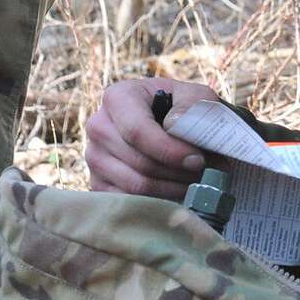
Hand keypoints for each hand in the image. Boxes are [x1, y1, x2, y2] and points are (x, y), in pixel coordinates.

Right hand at [85, 78, 218, 198]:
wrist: (174, 126)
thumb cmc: (185, 110)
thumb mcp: (196, 97)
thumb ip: (191, 105)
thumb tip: (174, 125)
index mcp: (118, 97)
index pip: (137, 131)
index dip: (169, 150)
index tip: (197, 160)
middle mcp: (99, 126)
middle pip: (138, 161)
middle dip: (176, 172)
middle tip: (204, 175)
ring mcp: (94, 157)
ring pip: (134, 185)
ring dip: (171, 189)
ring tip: (195, 183)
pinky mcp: (98, 183)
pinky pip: (127, 202)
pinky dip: (156, 202)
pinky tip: (177, 193)